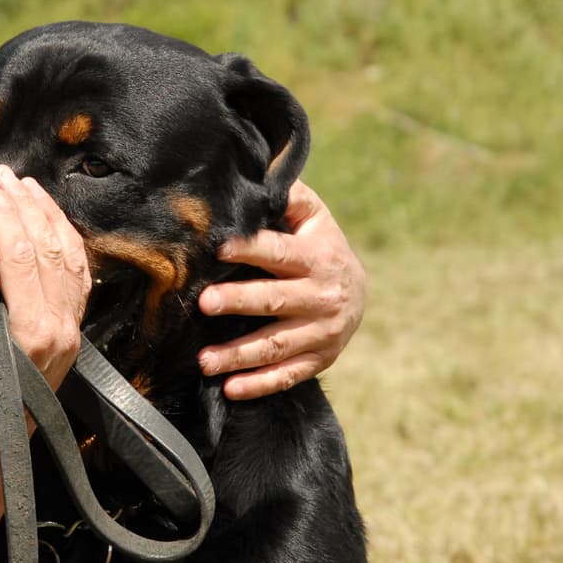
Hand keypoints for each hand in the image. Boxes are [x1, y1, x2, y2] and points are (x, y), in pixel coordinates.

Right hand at [0, 166, 89, 389]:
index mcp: (31, 329)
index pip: (21, 251)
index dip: (3, 211)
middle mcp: (61, 326)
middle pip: (48, 246)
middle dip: (25, 204)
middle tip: (3, 173)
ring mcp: (71, 330)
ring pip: (70, 257)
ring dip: (49, 217)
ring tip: (27, 187)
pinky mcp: (70, 334)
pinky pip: (78, 277)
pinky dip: (67, 243)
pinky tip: (53, 225)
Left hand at [196, 180, 365, 399]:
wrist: (359, 293)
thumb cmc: (319, 247)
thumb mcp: (313, 218)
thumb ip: (289, 198)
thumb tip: (259, 173)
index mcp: (317, 257)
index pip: (279, 252)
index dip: (250, 248)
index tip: (219, 248)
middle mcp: (321, 296)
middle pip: (275, 300)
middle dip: (239, 302)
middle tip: (204, 303)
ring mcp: (322, 332)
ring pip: (276, 345)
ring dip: (238, 355)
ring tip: (203, 360)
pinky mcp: (319, 360)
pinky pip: (287, 376)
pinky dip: (259, 385)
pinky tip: (230, 389)